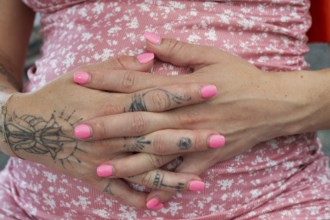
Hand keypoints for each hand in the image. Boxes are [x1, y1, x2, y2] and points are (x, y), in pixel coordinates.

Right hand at [3, 54, 219, 207]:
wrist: (25, 126)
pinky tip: (161, 205)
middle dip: (189, 137)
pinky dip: (139, 199)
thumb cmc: (58, 94)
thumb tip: (151, 57)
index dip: (182, 94)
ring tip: (200, 183)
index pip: (153, 97)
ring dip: (172, 178)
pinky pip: (119, 193)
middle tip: (220, 136)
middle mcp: (109, 135)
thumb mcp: (83, 73)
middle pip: (155, 136)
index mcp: (109, 104)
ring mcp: (101, 160)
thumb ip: (119, 67)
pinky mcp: (92, 178)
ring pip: (143, 170)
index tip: (209, 90)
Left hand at [92, 36, 310, 207]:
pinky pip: (185, 177)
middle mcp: (184, 118)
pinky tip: (150, 201)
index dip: (107, 79)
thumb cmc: (241, 77)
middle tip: (77, 130)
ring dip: (127, 163)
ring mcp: (195, 141)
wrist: (273, 105)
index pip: (136, 83)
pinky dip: (168, 189)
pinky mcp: (209, 158)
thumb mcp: (210, 56)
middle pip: (139, 122)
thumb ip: (175, 49)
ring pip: (156, 155)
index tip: (80, 78)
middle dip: (107, 125)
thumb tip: (146, 40)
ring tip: (100, 169)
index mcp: (181, 91)